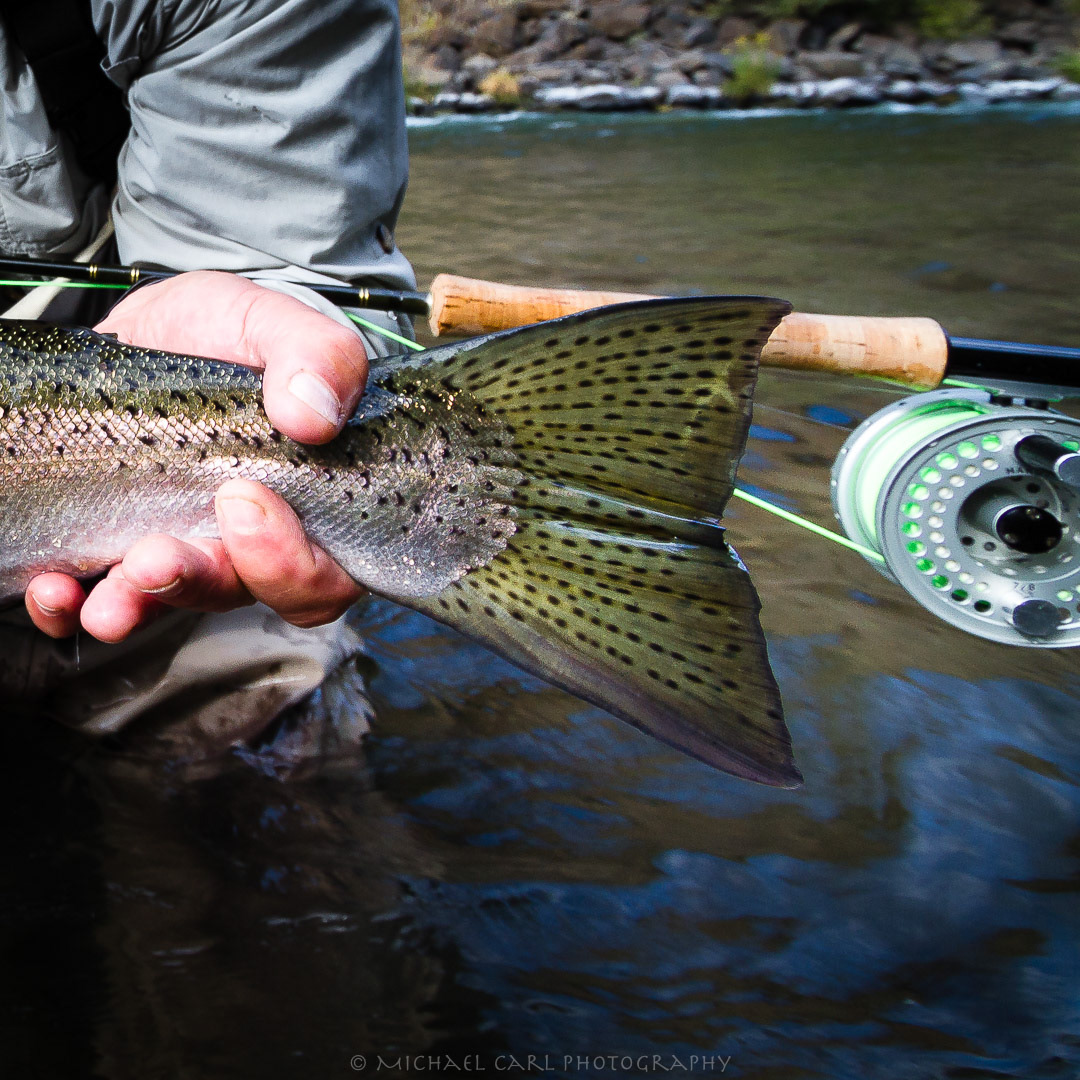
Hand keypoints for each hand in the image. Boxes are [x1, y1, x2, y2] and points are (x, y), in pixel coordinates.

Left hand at [25, 272, 366, 640]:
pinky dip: (71, 606)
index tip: (244, 501)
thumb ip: (317, 356)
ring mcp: (185, 549)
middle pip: (241, 593)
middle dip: (197, 581)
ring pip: (170, 601)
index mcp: (309, 505)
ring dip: (135, 603)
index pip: (324, 574)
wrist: (159, 329)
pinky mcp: (119, 547)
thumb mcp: (275, 322)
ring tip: (106, 590)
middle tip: (156, 555)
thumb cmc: (229, 335)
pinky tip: (53, 586)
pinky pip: (98, 598)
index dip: (293, 563)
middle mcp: (251, 543)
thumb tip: (313, 416)